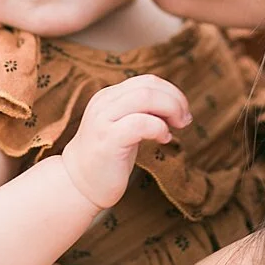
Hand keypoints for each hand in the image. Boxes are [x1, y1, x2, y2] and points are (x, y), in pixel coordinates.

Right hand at [60, 75, 191, 208]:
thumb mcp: (126, 124)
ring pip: (144, 98)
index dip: (172, 93)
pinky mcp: (108, 139)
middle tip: (184, 121)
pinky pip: (139, 123)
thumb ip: (144, 110)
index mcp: (109, 96)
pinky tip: (163, 140)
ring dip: (170, 110)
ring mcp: (103, 120)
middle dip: (175, 101)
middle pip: (149, 86)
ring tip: (176, 128)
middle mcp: (104, 103)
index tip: (182, 112)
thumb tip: (177, 104)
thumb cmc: (110, 155)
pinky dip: (159, 128)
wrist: (80, 183)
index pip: (148, 81)